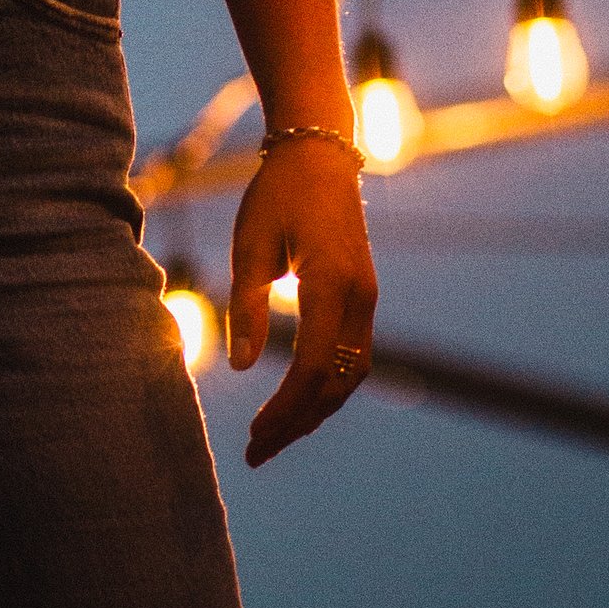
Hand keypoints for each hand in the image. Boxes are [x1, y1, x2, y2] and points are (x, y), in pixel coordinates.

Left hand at [226, 139, 376, 465]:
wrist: (319, 154)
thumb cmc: (276, 193)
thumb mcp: (250, 243)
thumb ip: (247, 305)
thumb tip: (240, 368)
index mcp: (331, 283)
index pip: (313, 366)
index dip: (285, 408)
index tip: (254, 436)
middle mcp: (360, 298)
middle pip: (336, 383)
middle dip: (297, 422)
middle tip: (256, 452)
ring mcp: (368, 299)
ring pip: (350, 377)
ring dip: (314, 411)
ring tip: (272, 436)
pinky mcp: (364, 298)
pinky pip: (352, 358)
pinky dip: (326, 388)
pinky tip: (294, 402)